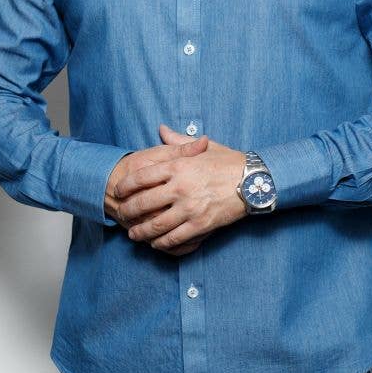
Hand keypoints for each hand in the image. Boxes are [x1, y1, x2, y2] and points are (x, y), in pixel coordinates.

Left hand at [114, 123, 247, 252]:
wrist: (253, 180)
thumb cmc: (228, 162)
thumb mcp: (203, 147)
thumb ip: (178, 141)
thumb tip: (162, 129)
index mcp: (178, 165)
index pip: (141, 177)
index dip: (125, 186)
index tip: (118, 191)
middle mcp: (180, 187)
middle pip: (142, 203)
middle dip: (128, 211)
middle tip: (122, 214)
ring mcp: (189, 207)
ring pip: (155, 225)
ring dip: (140, 232)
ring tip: (134, 234)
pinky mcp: (200, 224)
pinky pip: (174, 238)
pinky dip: (161, 243)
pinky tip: (156, 243)